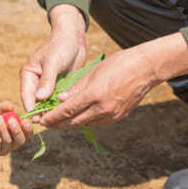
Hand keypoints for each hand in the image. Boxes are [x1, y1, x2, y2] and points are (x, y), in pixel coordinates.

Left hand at [0, 102, 33, 155]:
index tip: (25, 121)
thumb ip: (2, 107)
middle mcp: (11, 143)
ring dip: (3, 128)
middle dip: (18, 131)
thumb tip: (11, 106)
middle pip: (20, 141)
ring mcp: (2, 149)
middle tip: (12, 121)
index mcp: (15, 133)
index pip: (27, 134)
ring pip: (8, 141)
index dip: (29, 129)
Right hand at [19, 4, 87, 113]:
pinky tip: (67, 115)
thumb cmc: (61, 45)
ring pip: (47, 103)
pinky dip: (61, 106)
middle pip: (36, 103)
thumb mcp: (53, 62)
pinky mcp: (58, 86)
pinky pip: (58, 99)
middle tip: (52, 125)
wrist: (73, 36)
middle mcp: (35, 82)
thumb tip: (40, 98)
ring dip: (52, 111)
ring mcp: (47, 85)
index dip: (32, 110)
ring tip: (60, 123)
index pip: (27, 97)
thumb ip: (47, 80)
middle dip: (43, 113)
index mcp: (28, 74)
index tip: (40, 121)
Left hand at [39, 34, 187, 129]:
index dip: (52, 117)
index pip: (67, 111)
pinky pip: (97, 121)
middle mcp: (102, 109)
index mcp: (94, 95)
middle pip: (74, 122)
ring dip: (71, 122)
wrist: (146, 69)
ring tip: (58, 120)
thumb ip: (75, 89)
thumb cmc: (119, 64)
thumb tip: (60, 100)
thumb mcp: (93, 73)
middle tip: (45, 123)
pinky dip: (85, 119)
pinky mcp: (119, 117)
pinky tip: (78, 115)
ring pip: (85, 123)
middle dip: (58, 124)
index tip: (41, 120)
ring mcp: (112, 115)